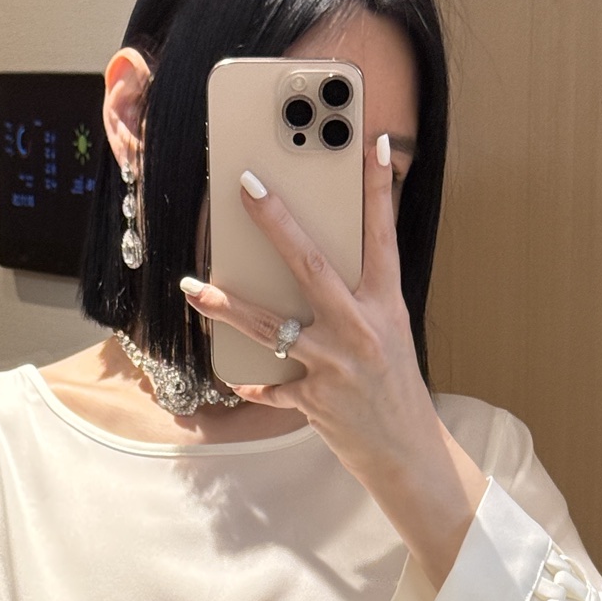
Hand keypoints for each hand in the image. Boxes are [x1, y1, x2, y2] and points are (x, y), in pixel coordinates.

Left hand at [180, 137, 488, 591]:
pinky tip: (236, 379)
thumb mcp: (390, 336)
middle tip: (248, 186)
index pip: (383, 237)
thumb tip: (316, 263)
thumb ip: (359, 300)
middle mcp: (362, 331)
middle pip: (312, 266)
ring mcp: (336, 366)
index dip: (379, 190)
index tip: (373, 144)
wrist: (408, 455)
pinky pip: (272, 387)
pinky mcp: (316, 402)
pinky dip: (254, 384)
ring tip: (193, 287)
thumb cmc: (393, 390)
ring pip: (272, 326)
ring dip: (227, 305)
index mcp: (387, 308)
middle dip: (277, 223)